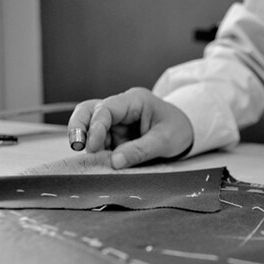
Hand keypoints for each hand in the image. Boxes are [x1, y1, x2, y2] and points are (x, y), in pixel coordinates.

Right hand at [68, 87, 192, 168]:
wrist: (187, 130)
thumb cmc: (178, 130)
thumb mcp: (165, 141)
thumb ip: (141, 150)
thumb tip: (115, 162)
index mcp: (134, 100)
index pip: (106, 108)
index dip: (96, 126)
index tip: (93, 146)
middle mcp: (121, 107)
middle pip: (89, 110)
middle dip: (79, 127)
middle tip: (77, 147)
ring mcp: (116, 121)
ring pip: (89, 125)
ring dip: (87, 142)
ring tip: (91, 158)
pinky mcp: (115, 134)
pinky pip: (99, 140)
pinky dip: (97, 151)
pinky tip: (99, 161)